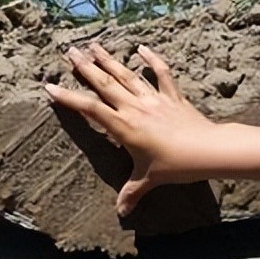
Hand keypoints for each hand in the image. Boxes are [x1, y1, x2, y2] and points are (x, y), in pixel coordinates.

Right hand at [44, 43, 225, 215]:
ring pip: (126, 75)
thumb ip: (131, 192)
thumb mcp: (148, 180)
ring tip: (93, 45)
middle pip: (105, 83)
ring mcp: (153, 99)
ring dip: (109, 59)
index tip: (50, 87)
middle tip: (69, 51)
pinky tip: (142, 47)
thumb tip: (121, 213)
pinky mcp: (172, 97)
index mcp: (123, 126)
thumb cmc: (176, 166)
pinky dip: (152, 59)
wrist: (209, 151)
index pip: (89, 109)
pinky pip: (161, 74)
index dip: (68, 98)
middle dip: (85, 66)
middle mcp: (134, 108)